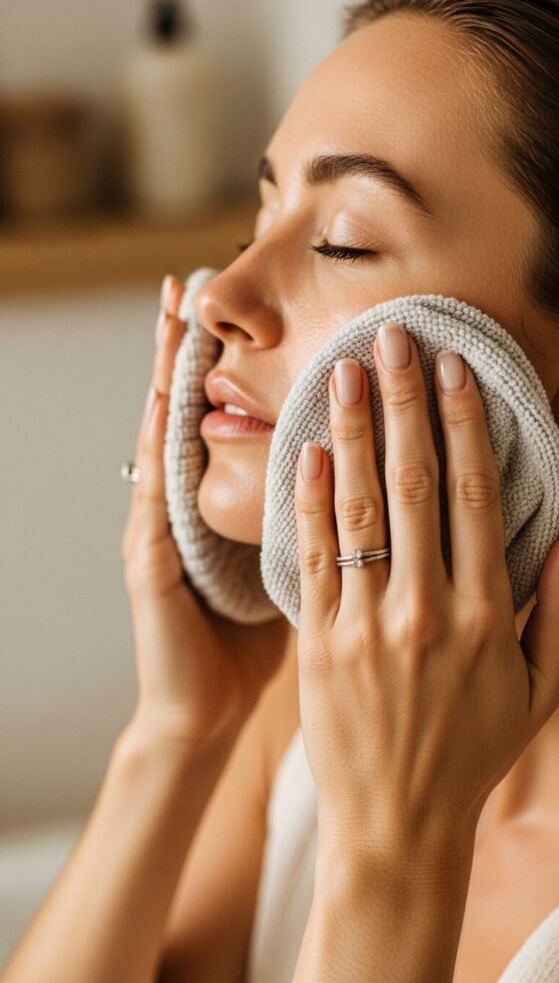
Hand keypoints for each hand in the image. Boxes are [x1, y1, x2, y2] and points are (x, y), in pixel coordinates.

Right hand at [121, 275, 288, 748]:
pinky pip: (156, 494)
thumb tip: (364, 481)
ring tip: (170, 316)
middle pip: (185, 411)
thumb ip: (310, 519)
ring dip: (165, 374)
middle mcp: (183, 507)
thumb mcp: (286, 566)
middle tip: (192, 280)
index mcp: (216, 506)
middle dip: (187, 346)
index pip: (222, 420)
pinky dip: (159, 445)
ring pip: (163, 436)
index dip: (228, 365)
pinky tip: (164, 403)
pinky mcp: (148, 562)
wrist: (205, 711)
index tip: (240, 307)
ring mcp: (159, 530)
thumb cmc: (249, 643)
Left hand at [294, 322, 558, 853]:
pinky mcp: (318, 642)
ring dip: (355, 432)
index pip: (470, 496)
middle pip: (413, 484)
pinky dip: (310, 498)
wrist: (395, 824)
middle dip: (405, 403)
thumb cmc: (470, 753)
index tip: (452, 368)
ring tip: (347, 373)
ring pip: (358, 509)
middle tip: (394, 340)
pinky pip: (313, 556)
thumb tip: (558, 533)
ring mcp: (365, 625)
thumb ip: (555, 611)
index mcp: (485, 617)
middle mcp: (425, 611)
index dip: (461, 423)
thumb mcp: (537, 691)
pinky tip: (311, 448)